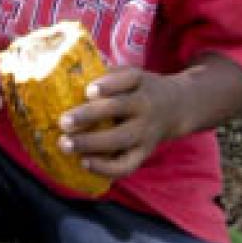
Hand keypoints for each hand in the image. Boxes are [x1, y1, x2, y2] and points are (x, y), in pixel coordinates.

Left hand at [57, 65, 182, 180]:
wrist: (177, 107)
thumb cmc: (140, 89)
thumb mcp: (131, 74)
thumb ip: (107, 75)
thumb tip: (68, 79)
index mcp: (140, 82)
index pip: (128, 79)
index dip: (108, 85)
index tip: (88, 91)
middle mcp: (145, 106)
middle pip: (119, 109)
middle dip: (89, 115)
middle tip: (63, 122)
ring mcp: (146, 132)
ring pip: (120, 139)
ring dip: (91, 143)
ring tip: (65, 144)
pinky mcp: (144, 153)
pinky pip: (126, 165)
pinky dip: (105, 168)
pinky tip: (84, 162)